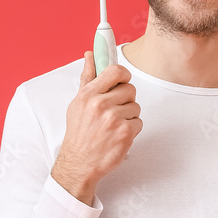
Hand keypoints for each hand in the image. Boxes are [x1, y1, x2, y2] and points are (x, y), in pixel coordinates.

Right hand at [51, 50, 142, 204]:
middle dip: (125, 99)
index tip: (121, 82)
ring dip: (129, 115)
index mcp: (89, 94)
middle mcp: (101, 105)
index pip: (115, 71)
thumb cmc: (79, 133)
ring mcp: (114, 119)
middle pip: (130, 89)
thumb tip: (90, 54)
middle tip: (114, 111)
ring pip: (136, 106)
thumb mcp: (78, 103)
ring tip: (114, 125)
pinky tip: (118, 135)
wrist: (79, 163)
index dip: (123, 76)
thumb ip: (87, 77)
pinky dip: (132, 129)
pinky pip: (139, 122)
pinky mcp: (125, 132)